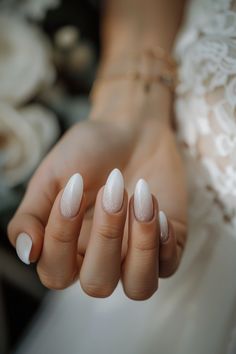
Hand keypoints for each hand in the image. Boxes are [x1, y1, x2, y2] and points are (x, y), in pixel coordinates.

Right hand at [8, 82, 186, 299]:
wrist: (131, 129)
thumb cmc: (88, 152)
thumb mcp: (50, 178)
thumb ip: (30, 217)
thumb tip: (27, 253)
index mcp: (68, 249)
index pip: (56, 272)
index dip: (61, 235)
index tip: (73, 185)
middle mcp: (101, 259)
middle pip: (98, 284)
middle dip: (106, 235)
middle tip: (113, 186)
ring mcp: (136, 255)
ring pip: (139, 287)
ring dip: (140, 244)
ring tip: (140, 195)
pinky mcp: (168, 244)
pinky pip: (169, 266)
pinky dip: (165, 242)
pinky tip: (158, 208)